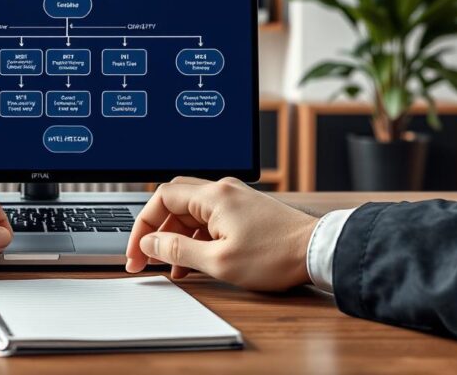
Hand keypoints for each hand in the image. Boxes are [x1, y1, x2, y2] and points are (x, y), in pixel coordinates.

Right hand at [125, 177, 318, 290]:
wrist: (319, 251)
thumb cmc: (276, 256)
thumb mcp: (219, 261)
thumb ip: (178, 250)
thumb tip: (151, 243)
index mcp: (213, 196)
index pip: (161, 199)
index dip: (142, 226)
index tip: (136, 252)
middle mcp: (222, 190)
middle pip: (173, 202)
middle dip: (156, 229)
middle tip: (146, 256)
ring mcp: (235, 198)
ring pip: (191, 212)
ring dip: (177, 237)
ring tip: (172, 267)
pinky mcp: (245, 210)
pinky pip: (209, 218)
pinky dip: (196, 237)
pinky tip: (195, 261)